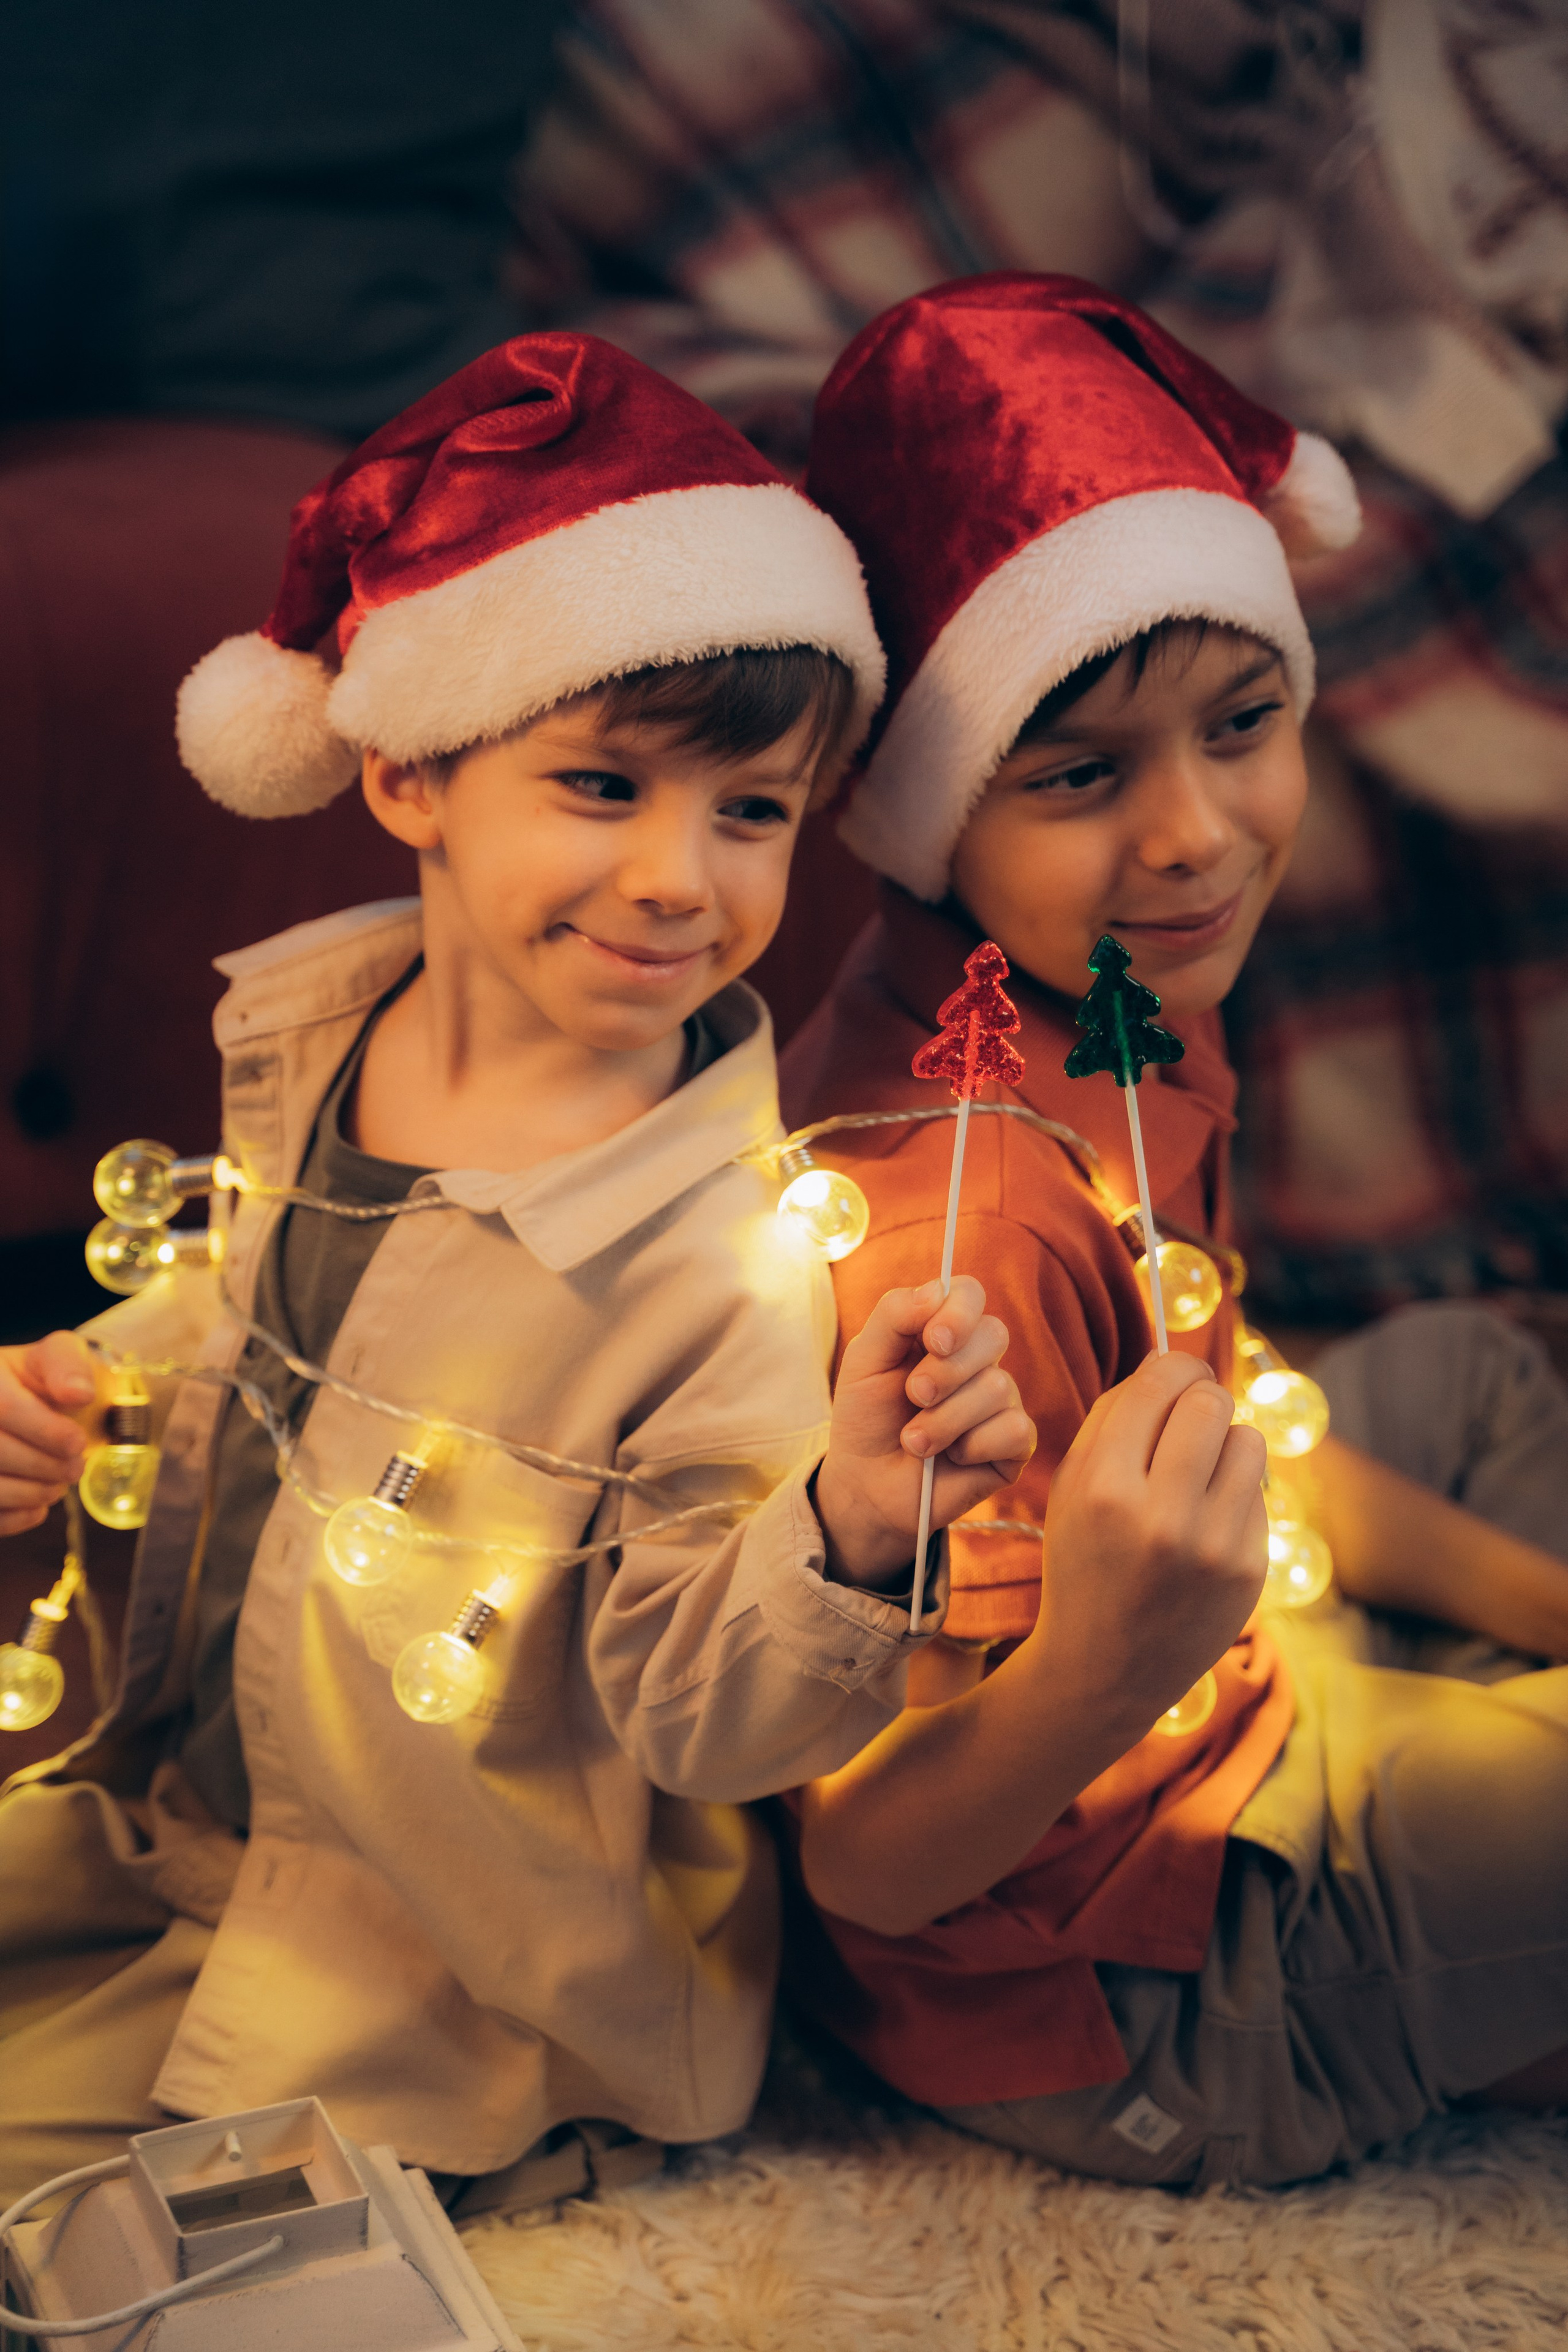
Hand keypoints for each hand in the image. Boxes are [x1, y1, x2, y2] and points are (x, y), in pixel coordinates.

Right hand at [0, 1331, 96, 1535]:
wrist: (26, 1399)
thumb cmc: (40, 1378)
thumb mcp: (58, 1355)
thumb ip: (69, 1367)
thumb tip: (79, 1393)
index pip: (5, 1408)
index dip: (45, 1431)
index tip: (78, 1443)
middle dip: (44, 1466)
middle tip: (74, 1468)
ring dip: (31, 1493)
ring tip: (57, 1485)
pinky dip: (15, 1518)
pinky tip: (36, 1506)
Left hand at [814, 1276, 1033, 1587]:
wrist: (866, 1487)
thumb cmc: (867, 1419)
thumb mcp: (864, 1360)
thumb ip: (894, 1315)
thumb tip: (937, 1290)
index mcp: (944, 1331)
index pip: (970, 1294)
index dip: (958, 1312)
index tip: (932, 1341)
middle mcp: (979, 1360)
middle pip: (993, 1335)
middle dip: (946, 1371)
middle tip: (913, 1396)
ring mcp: (1001, 1401)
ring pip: (998, 1387)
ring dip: (945, 1420)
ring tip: (915, 1442)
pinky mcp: (1015, 1444)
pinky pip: (1015, 1430)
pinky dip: (973, 1447)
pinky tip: (952, 1459)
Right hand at [1029, 1351, 1266, 1732]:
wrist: (1105, 1669)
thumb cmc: (1084, 1562)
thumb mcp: (1072, 1487)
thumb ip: (1113, 1417)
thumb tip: (1169, 1362)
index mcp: (1104, 1488)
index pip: (1159, 1384)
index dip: (1172, 1365)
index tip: (1175, 1373)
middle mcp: (1162, 1515)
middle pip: (1211, 1401)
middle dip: (1201, 1398)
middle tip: (1189, 1416)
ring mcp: (1213, 1547)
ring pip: (1248, 1439)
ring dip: (1226, 1442)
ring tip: (1199, 1471)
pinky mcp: (1249, 1570)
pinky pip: (1259, 1492)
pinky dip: (1235, 1493)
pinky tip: (1206, 1521)